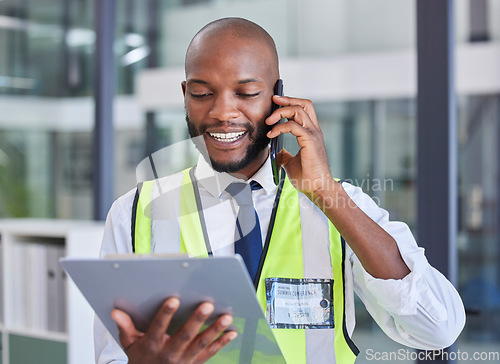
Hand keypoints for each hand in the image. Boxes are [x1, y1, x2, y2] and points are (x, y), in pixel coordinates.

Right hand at [111, 297, 236, 363]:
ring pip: (201, 344)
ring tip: (226, 317)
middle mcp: (169, 353)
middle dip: (197, 320)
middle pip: (185, 336)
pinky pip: (210, 353)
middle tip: (207, 305)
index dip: (165, 314)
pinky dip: (222, 343)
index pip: (158, 328)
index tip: (173, 300)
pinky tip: (231, 332)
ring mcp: (184, 360)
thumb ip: (125, 327)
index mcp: (152, 345)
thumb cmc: (141, 360)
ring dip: (214, 330)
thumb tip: (116, 311)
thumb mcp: (129, 345)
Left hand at [266, 95, 333, 195]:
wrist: (317, 189)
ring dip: (281, 112)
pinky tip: (272, 134)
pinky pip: (293, 126)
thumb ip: (284, 153)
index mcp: (311, 134)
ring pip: (298, 110)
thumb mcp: (290, 162)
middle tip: (273, 100)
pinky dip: (280, 127)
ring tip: (268, 121)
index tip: (276, 102)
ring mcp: (313, 135)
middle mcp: (314, 131)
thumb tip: (274, 149)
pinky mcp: (310, 141)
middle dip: (287, 99)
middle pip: (304, 104)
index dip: (290, 102)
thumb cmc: (308, 177)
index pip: (304, 109)